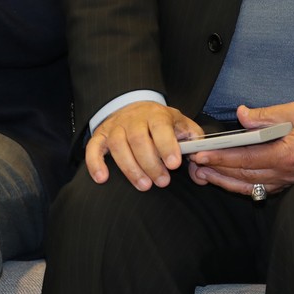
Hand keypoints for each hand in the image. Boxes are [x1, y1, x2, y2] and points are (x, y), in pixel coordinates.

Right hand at [84, 101, 202, 190]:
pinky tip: (102, 179)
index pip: (160, 127)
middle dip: (151, 163)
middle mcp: (133, 119)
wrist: (136, 107)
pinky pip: (93, 148)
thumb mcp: (182, 125)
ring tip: (144, 185)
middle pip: (138, 139)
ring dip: (130, 168)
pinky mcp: (100, 135)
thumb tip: (201, 162)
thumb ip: (195, 141)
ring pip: (117, 145)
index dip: (167, 145)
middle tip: (162, 182)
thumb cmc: (163, 123)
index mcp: (156, 115)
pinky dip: (95, 163)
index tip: (174, 164)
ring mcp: (115, 127)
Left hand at [187, 102, 293, 198]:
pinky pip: (261, 188)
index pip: (245, 158)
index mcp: (286, 153)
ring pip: (249, 186)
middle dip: (216, 170)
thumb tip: (240, 116)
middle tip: (193, 166)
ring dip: (224, 181)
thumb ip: (266, 115)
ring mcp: (288, 180)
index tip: (201, 154)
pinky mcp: (290, 182)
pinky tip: (229, 181)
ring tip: (204, 175)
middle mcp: (286, 172)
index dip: (220, 157)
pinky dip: (242, 186)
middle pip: (243, 175)